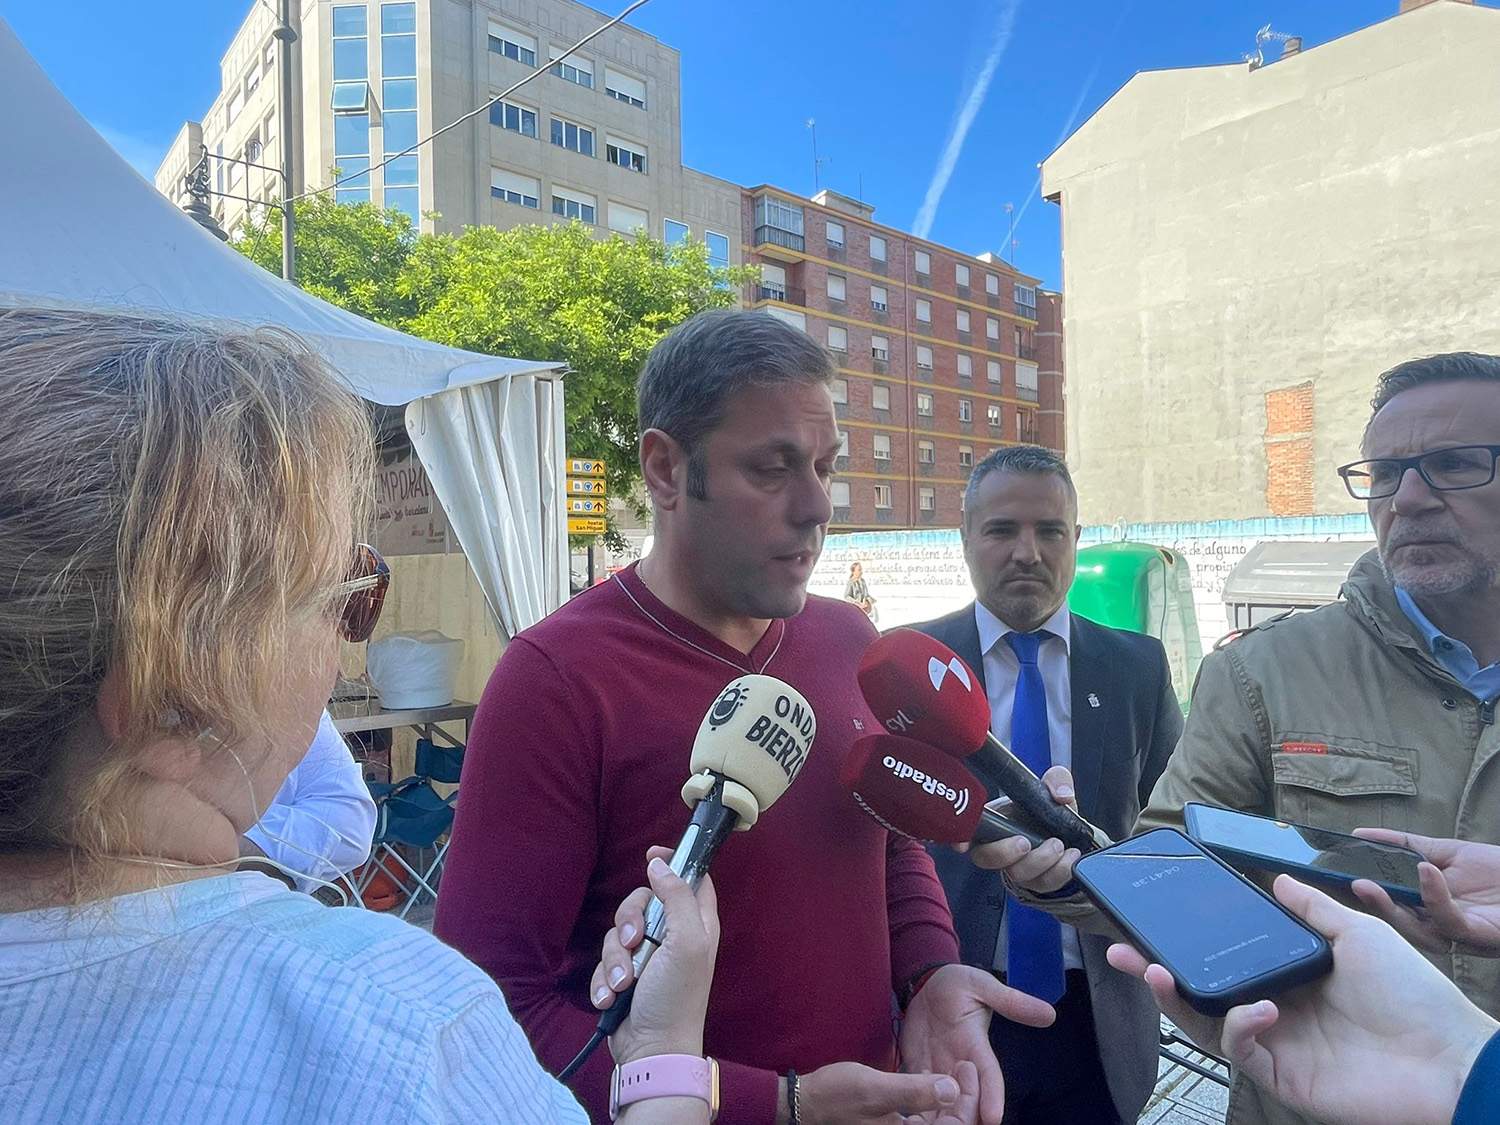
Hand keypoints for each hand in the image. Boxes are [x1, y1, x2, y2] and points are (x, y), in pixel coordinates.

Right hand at [592, 848, 719, 1064]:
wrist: (652, 1050)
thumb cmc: (678, 997)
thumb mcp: (687, 942)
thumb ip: (677, 897)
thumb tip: (659, 863)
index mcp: (695, 924)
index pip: (691, 879)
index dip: (673, 862)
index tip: (650, 854)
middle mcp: (672, 936)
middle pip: (642, 902)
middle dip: (629, 921)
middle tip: (635, 941)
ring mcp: (646, 957)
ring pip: (617, 933)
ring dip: (615, 960)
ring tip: (624, 983)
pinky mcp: (623, 976)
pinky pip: (604, 962)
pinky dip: (604, 980)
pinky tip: (612, 998)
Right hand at [795, 1059, 976, 1124]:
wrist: (805, 1103)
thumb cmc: (836, 1096)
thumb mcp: (875, 1089)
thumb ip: (914, 1092)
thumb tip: (952, 1090)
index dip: (968, 1100)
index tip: (966, 1068)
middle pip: (951, 1124)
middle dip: (962, 1098)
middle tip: (964, 1066)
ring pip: (938, 1121)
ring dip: (949, 1098)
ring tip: (953, 1070)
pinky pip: (923, 1118)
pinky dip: (931, 1100)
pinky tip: (929, 1079)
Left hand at [898, 963, 1054, 1123]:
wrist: (927, 984)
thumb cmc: (958, 983)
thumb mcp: (983, 986)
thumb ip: (1011, 1001)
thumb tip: (1049, 1013)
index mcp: (977, 1047)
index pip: (990, 1077)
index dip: (992, 1097)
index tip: (994, 1117)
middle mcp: (960, 1065)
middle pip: (967, 1102)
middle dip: (962, 1116)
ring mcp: (938, 1069)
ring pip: (942, 1105)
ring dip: (935, 1119)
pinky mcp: (917, 1068)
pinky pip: (915, 1093)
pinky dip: (912, 1107)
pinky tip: (905, 1120)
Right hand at [963, 767, 1081, 893]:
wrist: (1071, 838)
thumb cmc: (1048, 812)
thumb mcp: (1053, 788)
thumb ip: (1056, 780)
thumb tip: (1061, 794)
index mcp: (994, 821)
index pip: (968, 832)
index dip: (960, 839)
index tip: (962, 845)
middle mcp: (1000, 848)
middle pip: (986, 859)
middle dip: (1003, 852)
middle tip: (1025, 841)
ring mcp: (1018, 868)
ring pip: (1018, 874)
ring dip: (1039, 860)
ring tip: (1059, 845)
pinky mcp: (1039, 882)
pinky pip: (1045, 883)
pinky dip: (1060, 871)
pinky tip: (1072, 856)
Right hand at [1106, 874, 1497, 1124]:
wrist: (1449, 1056)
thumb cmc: (1414, 995)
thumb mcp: (1361, 934)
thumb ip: (1315, 909)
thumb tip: (1279, 878)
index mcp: (1291, 977)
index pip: (1226, 958)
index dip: (1188, 943)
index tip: (1156, 920)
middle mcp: (1276, 1010)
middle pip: (1201, 992)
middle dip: (1154, 973)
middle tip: (1120, 951)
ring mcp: (1278, 1045)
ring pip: (1207, 1023)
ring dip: (1174, 999)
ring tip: (1153, 973)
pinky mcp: (1284, 1077)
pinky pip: (1241, 1050)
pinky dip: (1239, 1026)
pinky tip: (1260, 1007)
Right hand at [1349, 829, 1499, 955]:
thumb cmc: (1497, 871)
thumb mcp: (1446, 853)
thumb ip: (1405, 846)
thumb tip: (1360, 835)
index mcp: (1426, 909)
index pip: (1388, 904)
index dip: (1363, 893)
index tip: (1336, 874)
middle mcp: (1439, 927)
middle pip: (1397, 923)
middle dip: (1371, 906)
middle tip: (1349, 884)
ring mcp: (1458, 934)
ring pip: (1417, 931)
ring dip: (1391, 909)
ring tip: (1370, 883)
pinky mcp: (1478, 935)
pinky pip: (1449, 922)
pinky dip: (1433, 896)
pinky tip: (1425, 871)